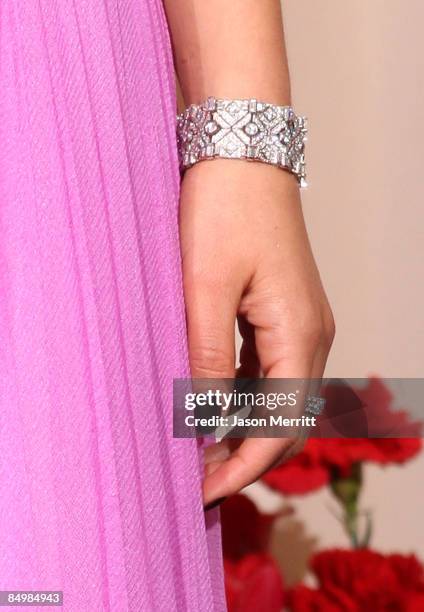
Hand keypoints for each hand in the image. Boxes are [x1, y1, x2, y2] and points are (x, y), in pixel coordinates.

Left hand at [179, 160, 334, 506]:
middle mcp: (311, 336)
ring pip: (278, 399)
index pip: (279, 426)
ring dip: (242, 429)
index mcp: (299, 335)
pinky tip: (209, 404)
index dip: (242, 467)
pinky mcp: (282, 312)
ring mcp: (300, 323)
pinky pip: (269, 371)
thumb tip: (199, 417)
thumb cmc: (224, 211)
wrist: (241, 154)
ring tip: (197, 450)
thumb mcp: (203, 287)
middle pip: (286, 420)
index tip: (201, 493)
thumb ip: (204, 356)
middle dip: (244, 456)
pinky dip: (242, 398)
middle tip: (195, 480)